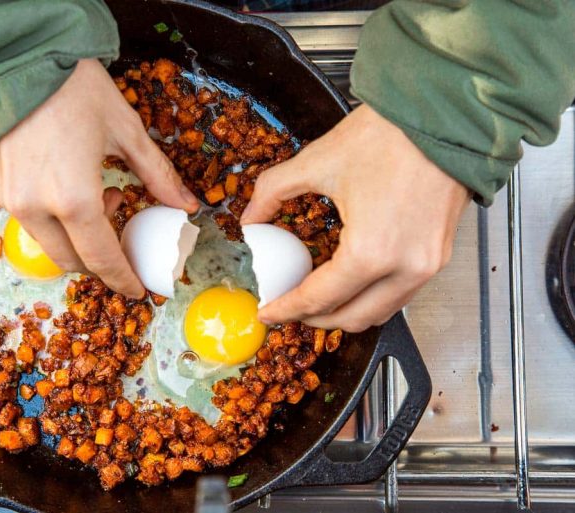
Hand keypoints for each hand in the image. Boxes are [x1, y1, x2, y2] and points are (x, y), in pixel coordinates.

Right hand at [0, 58, 198, 297]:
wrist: (14, 57)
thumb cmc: (74, 89)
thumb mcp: (126, 130)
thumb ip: (157, 174)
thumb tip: (186, 204)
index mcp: (75, 200)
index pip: (103, 259)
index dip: (122, 279)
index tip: (136, 289)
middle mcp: (36, 208)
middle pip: (72, 260)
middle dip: (100, 256)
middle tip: (118, 218)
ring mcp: (9, 199)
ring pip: (47, 242)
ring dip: (75, 235)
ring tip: (94, 191)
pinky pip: (26, 218)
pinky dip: (51, 216)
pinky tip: (64, 182)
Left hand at [240, 104, 470, 331]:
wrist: (445, 113)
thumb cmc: (390, 134)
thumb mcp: (316, 161)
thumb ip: (273, 192)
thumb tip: (251, 217)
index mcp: (370, 251)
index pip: (319, 299)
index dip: (287, 310)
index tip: (269, 311)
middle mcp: (404, 268)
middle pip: (352, 319)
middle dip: (315, 318)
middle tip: (290, 307)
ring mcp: (428, 265)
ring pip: (380, 312)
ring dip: (347, 311)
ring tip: (318, 296)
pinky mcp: (440, 255)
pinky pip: (401, 293)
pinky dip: (372, 295)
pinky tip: (351, 278)